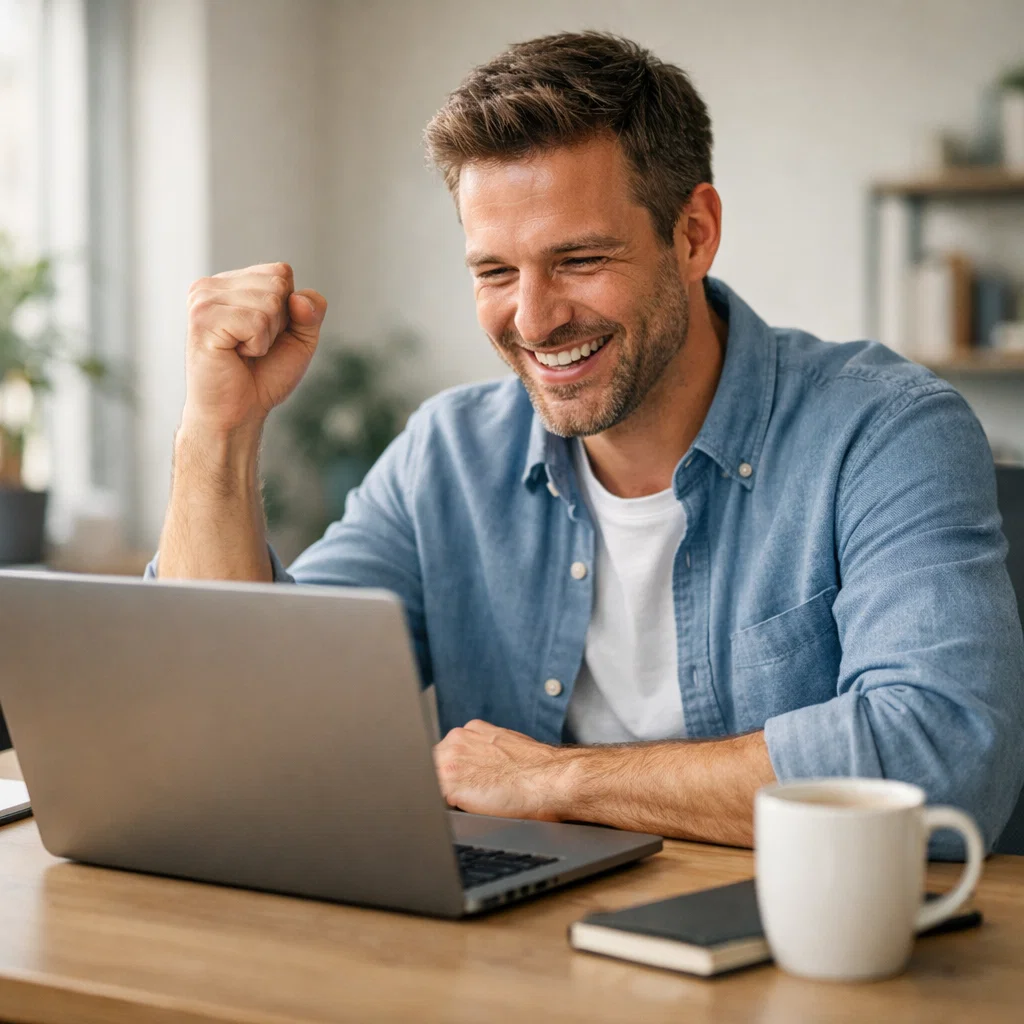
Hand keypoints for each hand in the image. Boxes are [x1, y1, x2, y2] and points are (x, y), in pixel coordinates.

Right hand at [183, 262, 326, 435]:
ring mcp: (203, 299)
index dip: (288, 309)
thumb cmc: (264, 376)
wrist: (238, 412)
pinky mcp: (202, 319)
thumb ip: (311, 311)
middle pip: (278, 284)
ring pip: (269, 302)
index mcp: (231, 283)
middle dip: (279, 323)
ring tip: (243, 351)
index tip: (265, 334)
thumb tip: (299, 298)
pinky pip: (256, 322)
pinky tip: (236, 355)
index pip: (281, 272)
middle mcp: (212, 286)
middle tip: (253, 346)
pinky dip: (256, 345)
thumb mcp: (300, 339)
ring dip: (267, 337)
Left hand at [433, 719, 576, 819]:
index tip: (466, 779)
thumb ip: (486, 747)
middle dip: (445, 779)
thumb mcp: (508, 743)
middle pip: (435, 763)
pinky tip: (469, 811)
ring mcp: (451, 762)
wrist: (548, 780)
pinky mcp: (451, 786)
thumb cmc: (537, 768)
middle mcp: (457, 741)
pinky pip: (437, 801)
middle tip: (469, 794)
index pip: (448, 750)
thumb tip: (482, 762)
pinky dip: (450, 809)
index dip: (455, 768)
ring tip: (471, 803)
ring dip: (445, 793)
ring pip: (433, 781)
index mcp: (471, 730)